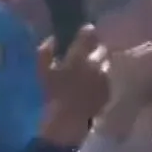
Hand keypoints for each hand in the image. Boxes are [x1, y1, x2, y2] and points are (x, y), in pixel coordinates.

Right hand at [37, 28, 110, 145]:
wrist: (68, 120)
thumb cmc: (53, 94)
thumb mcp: (42, 71)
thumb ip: (45, 51)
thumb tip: (53, 39)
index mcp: (79, 56)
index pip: (89, 35)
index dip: (87, 32)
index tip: (85, 32)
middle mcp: (96, 63)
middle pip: (101, 48)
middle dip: (95, 48)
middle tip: (87, 52)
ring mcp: (105, 77)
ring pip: (106, 62)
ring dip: (100, 62)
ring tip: (92, 68)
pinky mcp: (109, 89)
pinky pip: (107, 77)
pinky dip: (102, 76)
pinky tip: (94, 83)